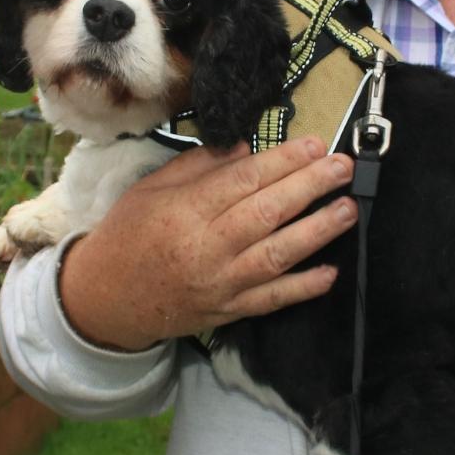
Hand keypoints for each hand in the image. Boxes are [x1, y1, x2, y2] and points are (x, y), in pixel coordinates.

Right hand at [56, 139, 354, 351]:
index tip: (314, 144)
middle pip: (267, 212)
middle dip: (310, 186)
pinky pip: (272, 299)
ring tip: (347, 208)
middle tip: (342, 166)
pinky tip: (330, 272)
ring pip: (277, 254)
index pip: (243, 180)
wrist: (107, 298)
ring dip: (317, 231)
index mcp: (185, 211)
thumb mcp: (150, 189)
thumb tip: (245, 149)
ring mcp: (221, 282)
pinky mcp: (228, 311)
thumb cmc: (128, 235)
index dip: (283, 161)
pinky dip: (303, 287)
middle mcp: (206, 247)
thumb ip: (197, 168)